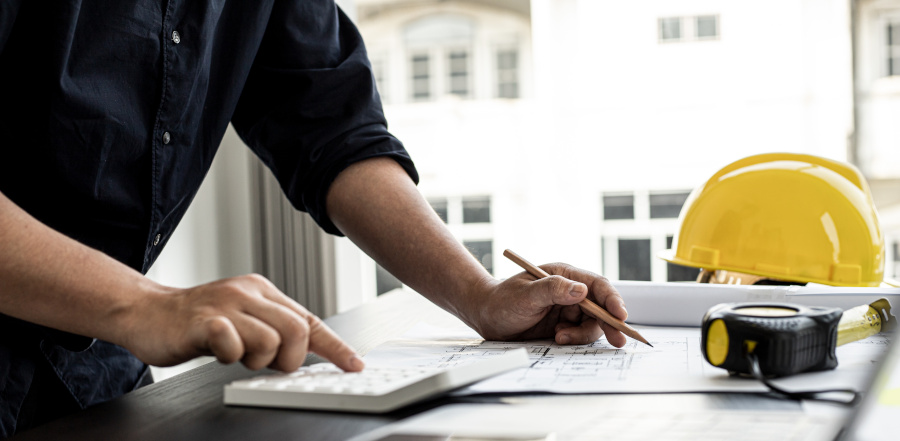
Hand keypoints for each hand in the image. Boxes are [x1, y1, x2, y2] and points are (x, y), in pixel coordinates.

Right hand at [122, 274, 362, 371]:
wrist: (146, 313)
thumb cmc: (196, 322)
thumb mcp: (243, 319)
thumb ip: (272, 331)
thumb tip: (305, 354)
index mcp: (262, 291)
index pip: (309, 320)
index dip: (334, 346)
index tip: (353, 365)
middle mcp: (248, 292)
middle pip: (297, 331)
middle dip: (288, 358)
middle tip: (264, 363)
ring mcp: (225, 304)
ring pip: (271, 340)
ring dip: (255, 359)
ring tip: (234, 353)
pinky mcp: (203, 320)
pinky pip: (233, 343)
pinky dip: (228, 355)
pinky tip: (215, 349)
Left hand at [466, 264, 627, 346]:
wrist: (486, 316)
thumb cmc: (502, 300)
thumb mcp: (525, 294)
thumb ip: (552, 290)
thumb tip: (581, 290)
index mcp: (564, 275)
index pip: (596, 285)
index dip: (612, 299)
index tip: (620, 314)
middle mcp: (570, 291)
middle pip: (601, 307)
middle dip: (610, 323)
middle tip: (618, 339)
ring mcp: (568, 309)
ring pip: (592, 324)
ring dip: (582, 334)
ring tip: (560, 336)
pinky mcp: (564, 326)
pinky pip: (580, 334)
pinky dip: (574, 339)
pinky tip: (557, 338)